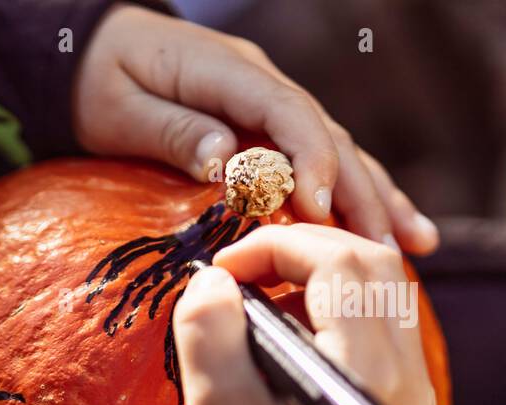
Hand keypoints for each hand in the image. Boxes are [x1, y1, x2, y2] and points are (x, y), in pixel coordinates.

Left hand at [73, 5, 438, 254]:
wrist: (91, 54)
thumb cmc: (99, 81)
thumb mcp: (120, 107)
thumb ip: (173, 131)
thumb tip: (225, 160)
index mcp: (229, 71)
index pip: (287, 114)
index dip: (310, 161)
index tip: (319, 209)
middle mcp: (261, 83)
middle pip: (326, 136)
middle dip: (361, 193)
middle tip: (385, 249)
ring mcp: (268, 103)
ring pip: (336, 149)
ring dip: (375, 197)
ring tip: (414, 244)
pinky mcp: (266, 126)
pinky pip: (317, 159)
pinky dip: (352, 193)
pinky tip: (384, 226)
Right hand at [172, 225, 432, 404]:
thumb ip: (209, 327)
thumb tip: (210, 282)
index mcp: (368, 370)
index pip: (339, 262)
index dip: (275, 247)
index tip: (220, 272)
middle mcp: (404, 377)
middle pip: (373, 267)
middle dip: (302, 253)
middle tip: (240, 275)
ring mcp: (404, 398)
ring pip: (378, 297)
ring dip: (317, 280)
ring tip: (254, 304)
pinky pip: (373, 335)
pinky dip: (328, 316)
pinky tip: (280, 342)